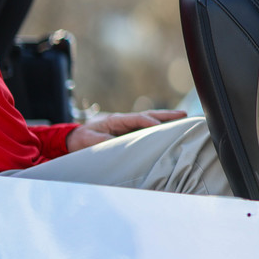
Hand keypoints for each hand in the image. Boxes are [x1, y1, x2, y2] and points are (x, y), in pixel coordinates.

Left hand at [65, 109, 186, 151]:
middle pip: (149, 115)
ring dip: (166, 119)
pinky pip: (147, 127)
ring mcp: (128, 125)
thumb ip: (105, 141)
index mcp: (117, 120)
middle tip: (184, 114)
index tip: (161, 127)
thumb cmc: (82, 140)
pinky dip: (160, 126)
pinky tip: (171, 128)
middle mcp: (125, 120)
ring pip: (151, 119)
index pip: (138, 119)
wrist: (74, 139)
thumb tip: (119, 144)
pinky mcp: (129, 131)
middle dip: (167, 115)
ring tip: (183, 117)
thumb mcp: (90, 141)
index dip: (150, 122)